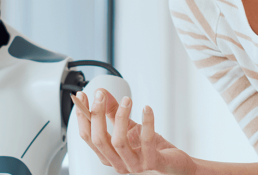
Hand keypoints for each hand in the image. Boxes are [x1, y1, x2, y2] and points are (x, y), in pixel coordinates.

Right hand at [70, 89, 193, 173]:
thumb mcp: (129, 128)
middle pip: (99, 140)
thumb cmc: (152, 150)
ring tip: (127, 100)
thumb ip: (113, 113)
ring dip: (121, 116)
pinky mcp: (153, 162)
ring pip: (118, 142)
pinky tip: (146, 109)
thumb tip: (102, 93)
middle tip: (101, 95)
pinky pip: (146, 141)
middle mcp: (118, 163)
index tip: (83, 97)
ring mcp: (135, 165)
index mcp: (109, 156)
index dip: (83, 116)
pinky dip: (146, 121)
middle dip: (97, 114)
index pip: (88, 137)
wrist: (175, 165)